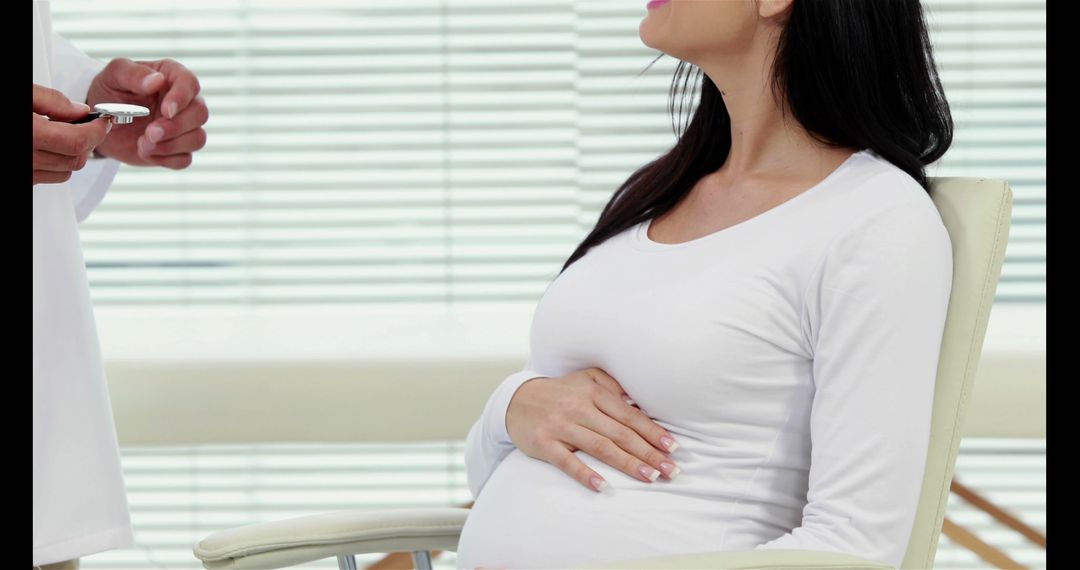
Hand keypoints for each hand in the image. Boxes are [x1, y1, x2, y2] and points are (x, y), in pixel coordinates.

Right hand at [33, 83, 111, 184]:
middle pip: (76, 159)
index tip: (104, 121)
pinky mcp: (24, 181)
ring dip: (73, 154)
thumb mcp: (23, 93)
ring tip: (63, 133)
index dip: (97, 130)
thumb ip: (52, 100)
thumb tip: (81, 111)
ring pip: (66, 172)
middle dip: (87, 141)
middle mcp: (27, 158)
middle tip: (86, 125)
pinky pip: (49, 177)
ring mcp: (25, 173)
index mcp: (29, 134)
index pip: (77, 141)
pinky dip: (57, 164)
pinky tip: (50, 146)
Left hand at [86, 58, 207, 168]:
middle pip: (200, 114)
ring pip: (197, 139)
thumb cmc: (109, 91)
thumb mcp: (113, 76)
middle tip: (150, 132)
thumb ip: (133, 74)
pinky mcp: (177, 149)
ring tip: (142, 144)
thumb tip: (156, 81)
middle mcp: (184, 102)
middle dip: (176, 126)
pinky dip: (165, 159)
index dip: (182, 98)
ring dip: (171, 145)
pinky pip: (185, 159)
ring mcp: (183, 127)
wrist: (99, 122)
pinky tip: (145, 152)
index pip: (190, 84)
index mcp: (172, 77)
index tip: (167, 111)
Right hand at [505, 368, 680, 492]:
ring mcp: (561, 426)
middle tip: (671, 470)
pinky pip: (567, 461)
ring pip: (600, 447)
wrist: (515, 399)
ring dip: (628, 464)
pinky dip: (585, 474)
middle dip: (648, 452)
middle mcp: (579, 407)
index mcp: (592, 392)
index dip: (652, 432)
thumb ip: (612, 386)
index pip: (629, 415)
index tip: (672, 447)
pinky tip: (603, 486)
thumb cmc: (560, 392)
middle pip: (620, 433)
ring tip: (650, 477)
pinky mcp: (544, 443)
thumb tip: (640, 403)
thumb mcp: (586, 378)